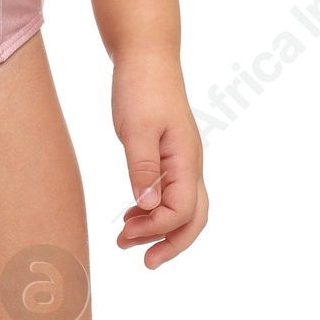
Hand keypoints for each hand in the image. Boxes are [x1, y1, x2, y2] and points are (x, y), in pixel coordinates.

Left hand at [111, 53, 207, 266]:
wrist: (146, 57)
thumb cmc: (141, 87)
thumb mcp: (137, 128)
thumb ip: (143, 168)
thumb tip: (150, 206)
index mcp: (187, 159)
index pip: (182, 210)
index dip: (156, 228)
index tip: (126, 232)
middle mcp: (190, 164)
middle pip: (194, 217)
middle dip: (171, 244)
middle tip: (144, 262)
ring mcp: (181, 161)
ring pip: (183, 208)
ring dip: (158, 229)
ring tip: (125, 241)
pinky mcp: (168, 156)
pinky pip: (170, 193)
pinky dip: (152, 211)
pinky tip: (130, 215)